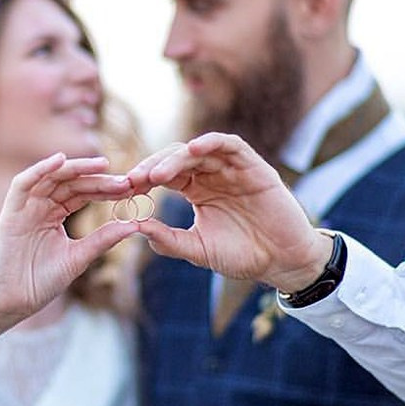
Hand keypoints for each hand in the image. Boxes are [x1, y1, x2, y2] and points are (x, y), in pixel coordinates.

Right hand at [0, 153, 136, 324]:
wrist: (15, 301)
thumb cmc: (42, 281)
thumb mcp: (79, 257)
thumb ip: (103, 239)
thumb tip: (134, 225)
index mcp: (55, 214)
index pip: (83, 194)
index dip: (105, 189)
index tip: (130, 188)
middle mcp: (40, 206)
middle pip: (71, 182)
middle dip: (97, 178)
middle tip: (124, 179)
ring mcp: (25, 207)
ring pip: (51, 177)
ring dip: (76, 167)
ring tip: (101, 164)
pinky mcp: (10, 211)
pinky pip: (23, 183)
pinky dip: (40, 169)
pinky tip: (60, 160)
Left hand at [127, 132, 332, 291]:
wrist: (282, 263)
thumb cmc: (242, 255)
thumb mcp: (198, 249)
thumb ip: (168, 239)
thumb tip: (135, 227)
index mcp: (196, 190)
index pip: (164, 175)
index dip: (143, 179)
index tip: (122, 190)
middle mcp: (212, 174)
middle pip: (176, 158)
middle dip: (152, 167)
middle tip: (133, 181)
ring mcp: (232, 168)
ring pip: (198, 150)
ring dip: (175, 158)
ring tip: (156, 175)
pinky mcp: (253, 166)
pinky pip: (230, 145)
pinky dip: (212, 142)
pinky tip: (194, 149)